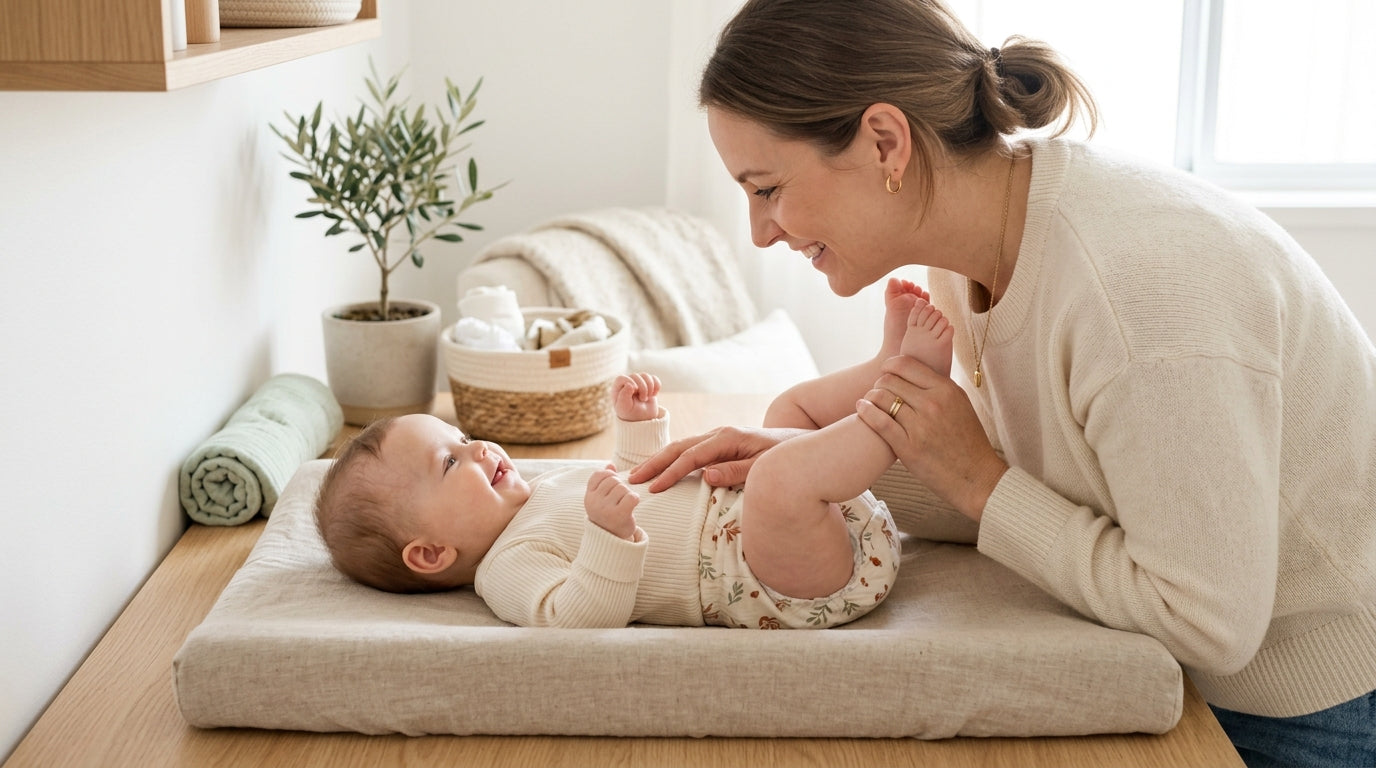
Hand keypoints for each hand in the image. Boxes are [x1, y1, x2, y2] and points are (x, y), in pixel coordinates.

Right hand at [585, 464, 638, 539]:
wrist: (613, 539)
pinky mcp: (619, 515)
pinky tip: (632, 505)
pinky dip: (635, 499)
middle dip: (621, 486)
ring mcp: (605, 509)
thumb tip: (610, 464)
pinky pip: (632, 497)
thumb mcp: (601, 498)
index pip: (599, 474)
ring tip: (625, 504)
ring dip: (628, 494)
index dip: (609, 476)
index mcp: (589, 496)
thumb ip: (604, 480)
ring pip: (623, 488)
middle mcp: (594, 502)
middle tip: (620, 498)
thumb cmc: (609, 514)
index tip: (613, 487)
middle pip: (613, 480)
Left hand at [613, 372, 661, 421]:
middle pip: (635, 376)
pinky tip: (654, 394)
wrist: (643, 418)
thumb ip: (623, 396)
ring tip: (647, 397)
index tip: (635, 390)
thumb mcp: (624, 408)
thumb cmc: (630, 413)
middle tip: (643, 399)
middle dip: (642, 387)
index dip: (629, 382)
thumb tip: (629, 384)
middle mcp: (627, 383)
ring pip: (645, 376)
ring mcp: (638, 382)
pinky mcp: (648, 384)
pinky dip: (657, 386)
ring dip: (650, 386)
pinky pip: (654, 378)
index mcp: (618, 388)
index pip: (621, 378)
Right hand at [627, 425, 808, 492]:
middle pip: (679, 447)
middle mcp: (719, 434)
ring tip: (639, 474)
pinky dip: (673, 459)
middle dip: (654, 463)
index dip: (670, 473)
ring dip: (659, 460)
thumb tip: (705, 475)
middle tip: (632, 479)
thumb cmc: (784, 457)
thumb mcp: (763, 467)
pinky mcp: (721, 443)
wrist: (801, 443)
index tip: (653, 488)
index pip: (691, 457)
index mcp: (727, 438)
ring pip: (682, 446)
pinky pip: (691, 450)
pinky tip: (662, 469)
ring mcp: (719, 437)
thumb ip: (736, 471)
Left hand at [856, 355, 1008, 520]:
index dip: (890, 365)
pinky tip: (861, 408)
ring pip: (882, 398)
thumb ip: (938, 386)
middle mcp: (932, 404)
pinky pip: (879, 422)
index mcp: (946, 389)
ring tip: (869, 402)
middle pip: (890, 380)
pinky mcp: (908, 447)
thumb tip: (914, 371)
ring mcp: (920, 426)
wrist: (976, 477)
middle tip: (878, 391)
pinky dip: (866, 411)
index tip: (886, 371)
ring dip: (871, 397)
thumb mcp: (960, 404)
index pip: (906, 364)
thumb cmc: (968, 441)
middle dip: (880, 383)